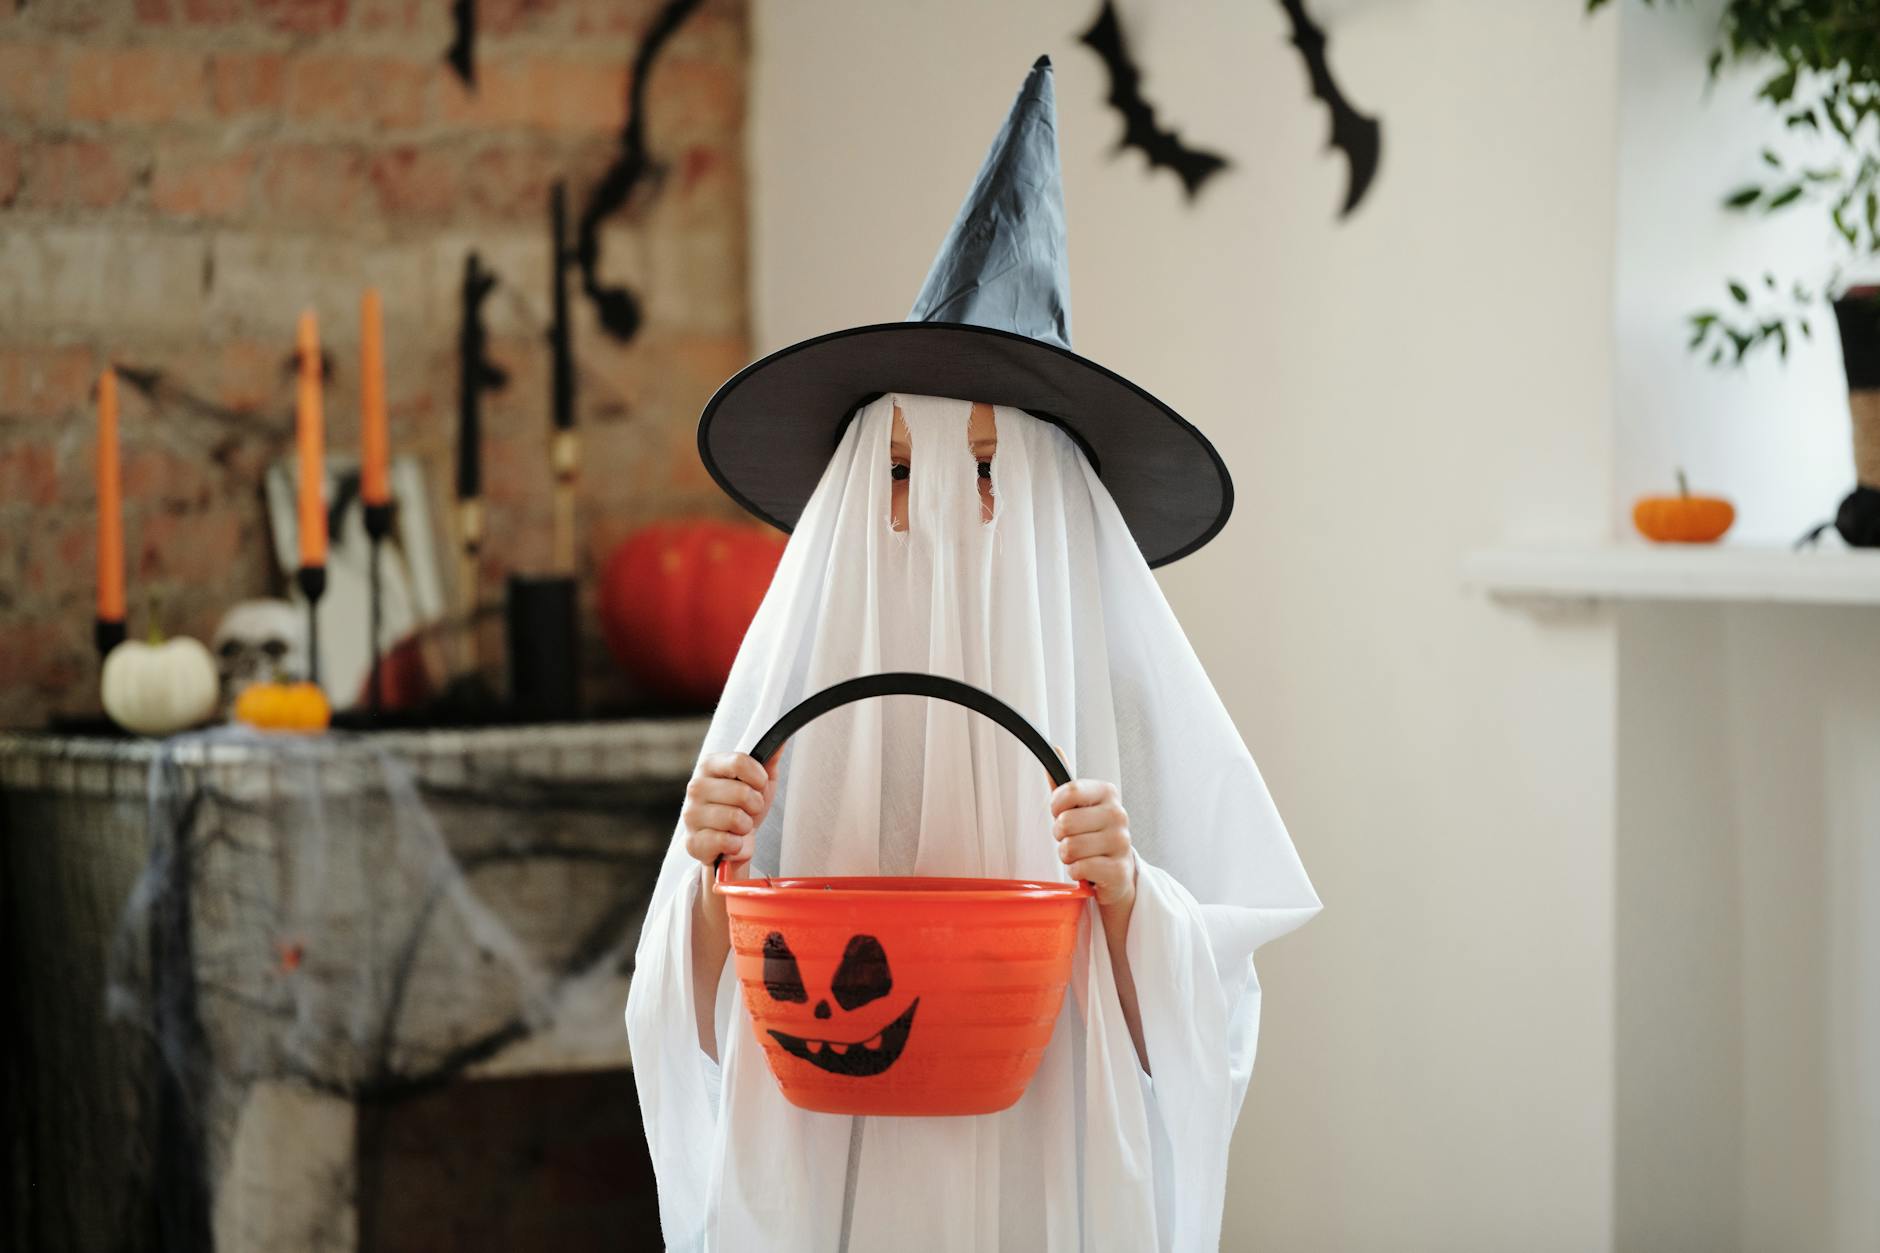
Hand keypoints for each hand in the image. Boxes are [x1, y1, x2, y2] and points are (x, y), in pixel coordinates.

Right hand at [682, 751, 776, 877]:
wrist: (732, 841)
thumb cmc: (744, 807)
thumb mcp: (759, 781)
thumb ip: (768, 759)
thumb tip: (781, 739)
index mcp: (709, 765)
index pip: (739, 762)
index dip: (758, 777)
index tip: (759, 785)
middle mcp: (695, 787)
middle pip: (741, 792)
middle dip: (755, 806)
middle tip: (747, 810)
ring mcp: (691, 815)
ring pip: (735, 818)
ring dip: (745, 827)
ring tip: (738, 827)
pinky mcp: (693, 843)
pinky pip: (727, 842)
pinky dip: (737, 845)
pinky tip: (730, 842)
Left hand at [1049, 778, 1135, 906]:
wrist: (1117, 871)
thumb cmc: (1092, 836)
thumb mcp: (1078, 808)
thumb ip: (1064, 783)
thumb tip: (1055, 749)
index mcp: (1108, 793)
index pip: (1068, 791)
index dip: (1056, 807)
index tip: (1061, 814)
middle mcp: (1118, 814)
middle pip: (1065, 822)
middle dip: (1061, 836)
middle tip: (1073, 839)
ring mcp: (1121, 842)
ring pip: (1070, 848)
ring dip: (1068, 857)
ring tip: (1081, 855)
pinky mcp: (1119, 869)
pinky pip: (1079, 868)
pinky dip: (1076, 872)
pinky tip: (1088, 870)